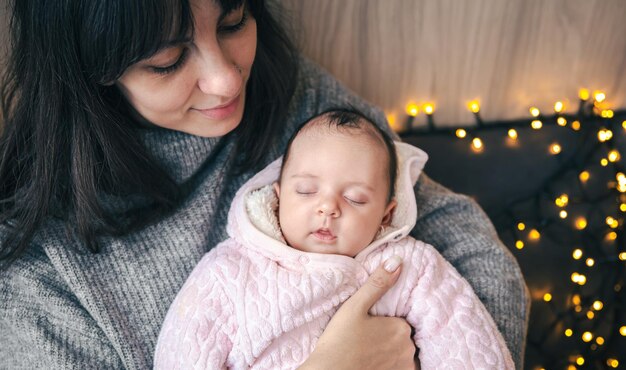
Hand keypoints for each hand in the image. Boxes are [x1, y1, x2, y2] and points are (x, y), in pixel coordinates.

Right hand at [299, 256, 415, 369]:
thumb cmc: (338, 342)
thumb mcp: (355, 307)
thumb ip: (377, 284)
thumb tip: (398, 260)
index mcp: (400, 327)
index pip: (398, 321)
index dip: (382, 323)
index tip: (366, 327)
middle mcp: (408, 349)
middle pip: (401, 339)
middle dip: (387, 339)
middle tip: (363, 340)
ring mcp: (404, 367)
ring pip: (400, 355)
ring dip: (389, 354)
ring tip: (366, 354)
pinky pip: (400, 369)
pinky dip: (389, 366)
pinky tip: (372, 364)